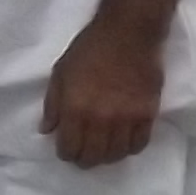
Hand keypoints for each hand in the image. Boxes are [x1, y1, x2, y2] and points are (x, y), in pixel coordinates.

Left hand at [41, 13, 166, 166]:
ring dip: (107, 157)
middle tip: (83, 155)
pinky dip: (129, 148)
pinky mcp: (148, 114)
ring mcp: (127, 119)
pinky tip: (123, 143)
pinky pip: (140, 144)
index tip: (66, 150)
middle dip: (85, 160)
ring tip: (103, 150)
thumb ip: (52, 105)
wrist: (128, 34)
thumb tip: (47, 130)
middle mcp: (101, 119)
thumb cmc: (89, 49)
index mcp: (75, 109)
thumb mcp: (60, 73)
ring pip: (117, 155)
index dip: (66, 154)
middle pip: (93, 157)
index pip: (70, 148)